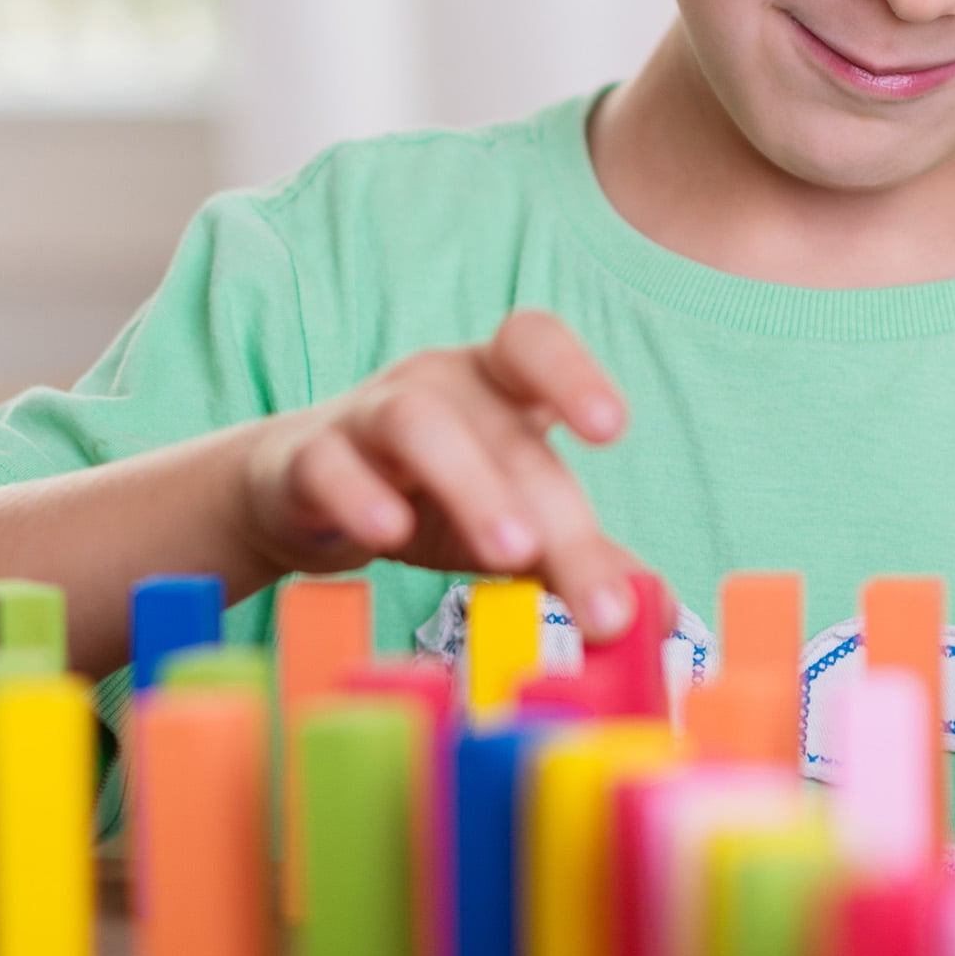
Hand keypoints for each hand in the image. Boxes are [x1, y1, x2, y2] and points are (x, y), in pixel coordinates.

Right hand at [239, 310, 644, 636]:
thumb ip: (577, 556)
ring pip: (416, 424)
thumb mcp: (510, 518)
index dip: (572, 373)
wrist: (298, 493)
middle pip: (496, 425)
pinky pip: (328, 465)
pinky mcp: (305, 460)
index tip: (610, 429)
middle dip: (544, 500)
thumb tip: (656, 612)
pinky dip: (358, 495)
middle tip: (579, 573)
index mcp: (494, 385)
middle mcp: (435, 384)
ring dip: (469, 483)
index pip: (532, 344)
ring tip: (509, 551)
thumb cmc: (426, 495)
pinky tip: (388, 535)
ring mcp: (366, 415)